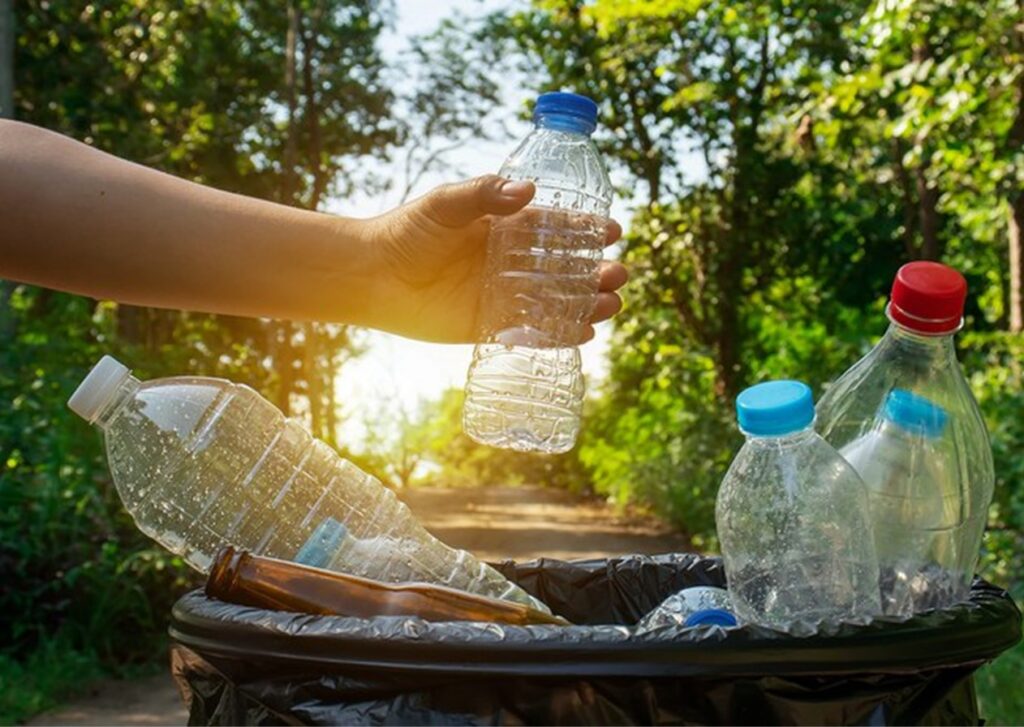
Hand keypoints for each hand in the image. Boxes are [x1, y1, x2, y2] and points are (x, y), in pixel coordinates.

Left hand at [363, 175, 626, 342]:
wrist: (373, 277)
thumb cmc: (406, 233)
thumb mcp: (444, 205)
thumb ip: (484, 196)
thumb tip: (528, 191)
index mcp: (504, 228)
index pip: (556, 228)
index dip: (586, 231)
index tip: (612, 231)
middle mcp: (509, 263)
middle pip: (565, 269)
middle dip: (596, 271)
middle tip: (618, 273)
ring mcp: (502, 296)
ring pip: (556, 301)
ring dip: (587, 304)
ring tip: (611, 304)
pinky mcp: (490, 327)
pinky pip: (533, 332)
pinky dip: (560, 334)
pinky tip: (584, 334)